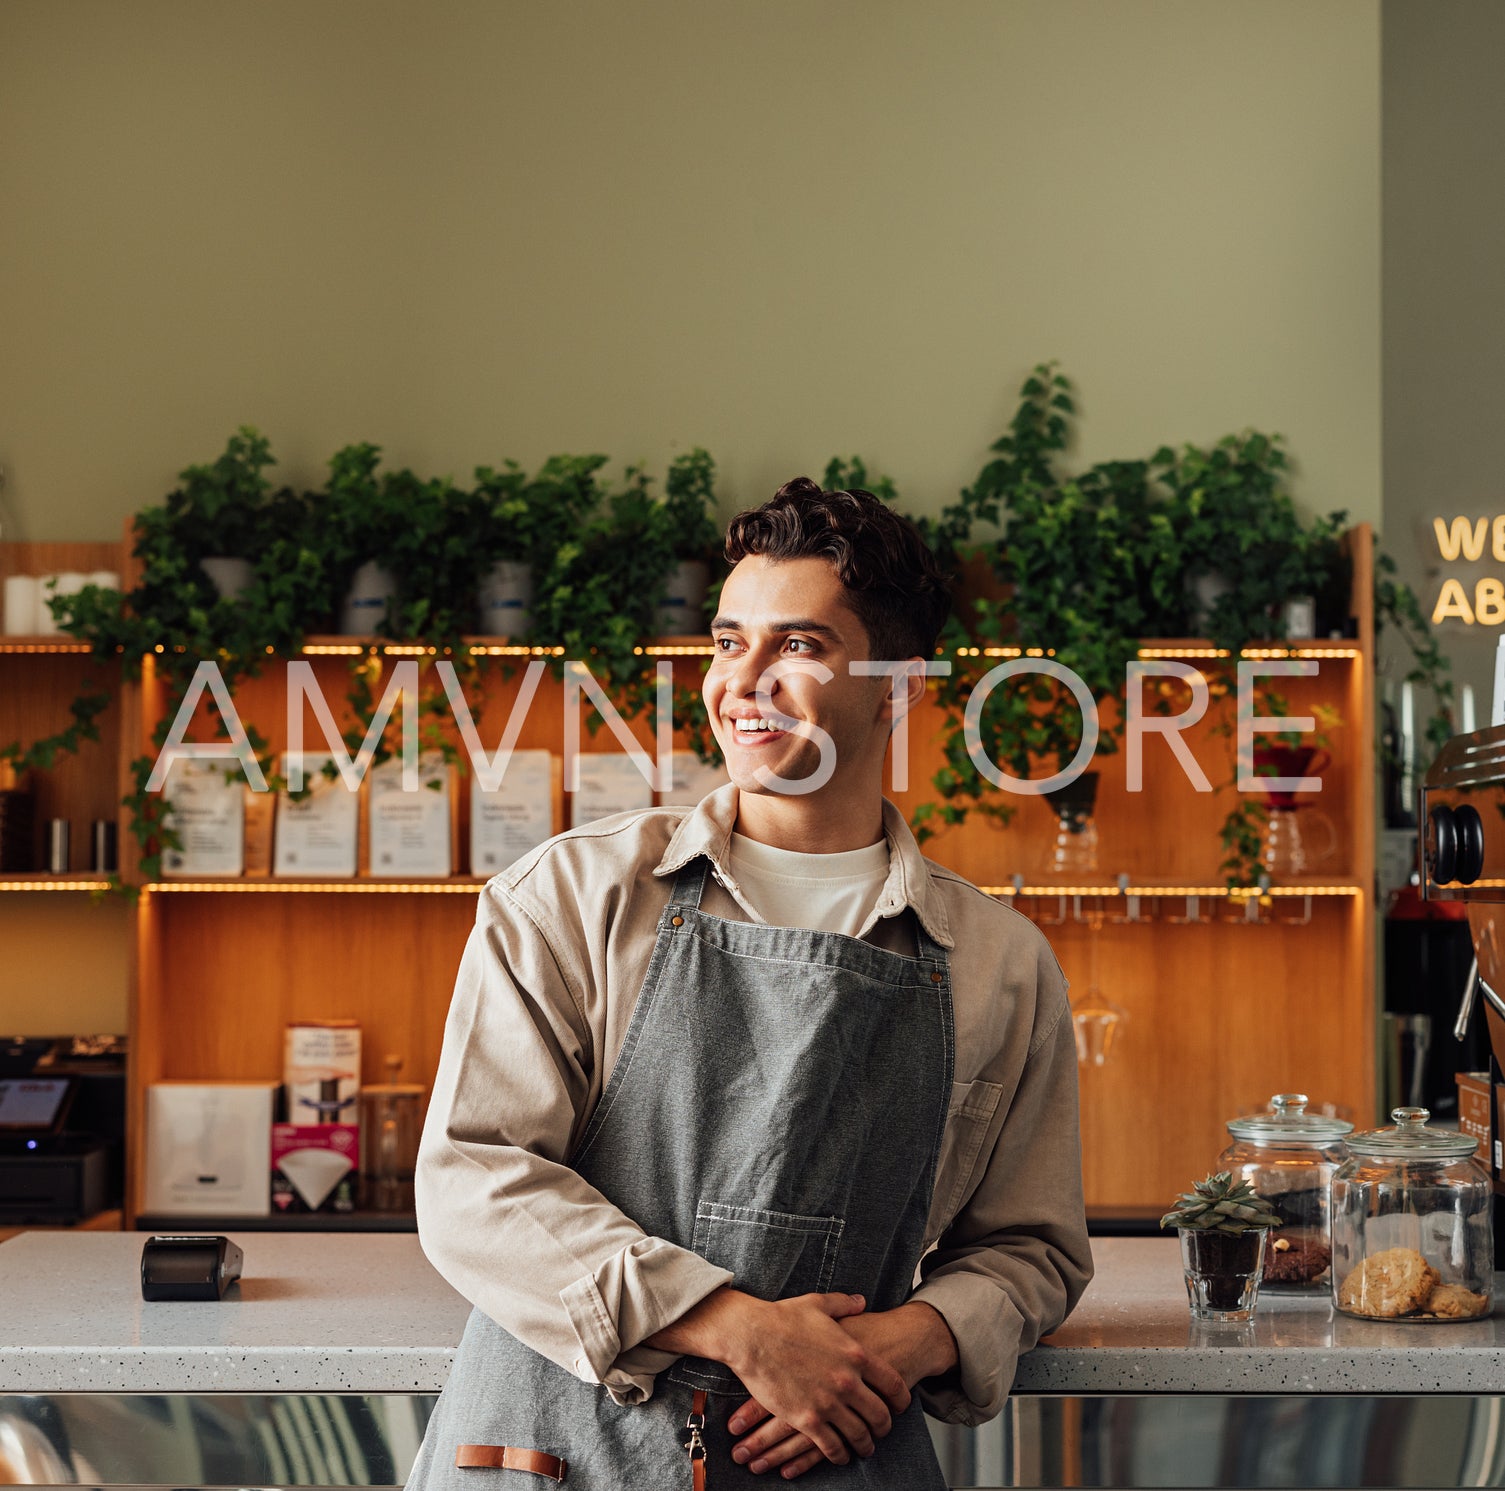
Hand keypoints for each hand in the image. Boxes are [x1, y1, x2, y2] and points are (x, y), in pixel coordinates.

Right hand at [728, 1303, 957, 1478]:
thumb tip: (860, 1301)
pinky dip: (840, 1455)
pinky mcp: (807, 1419)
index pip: (892, 1383)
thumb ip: (845, 1304)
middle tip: (883, 1430)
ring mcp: (828, 1403)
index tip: (901, 1406)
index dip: (902, 1399)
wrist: (751, 1335)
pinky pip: (832, 1447)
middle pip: (880, 1415)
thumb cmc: (783, 1317)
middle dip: (885, 1427)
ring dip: (865, 1445)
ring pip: (859, 1435)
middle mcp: (847, 1382)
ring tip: (865, 1448)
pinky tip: (841, 1455)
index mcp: (855, 1354)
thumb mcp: (819, 1304)